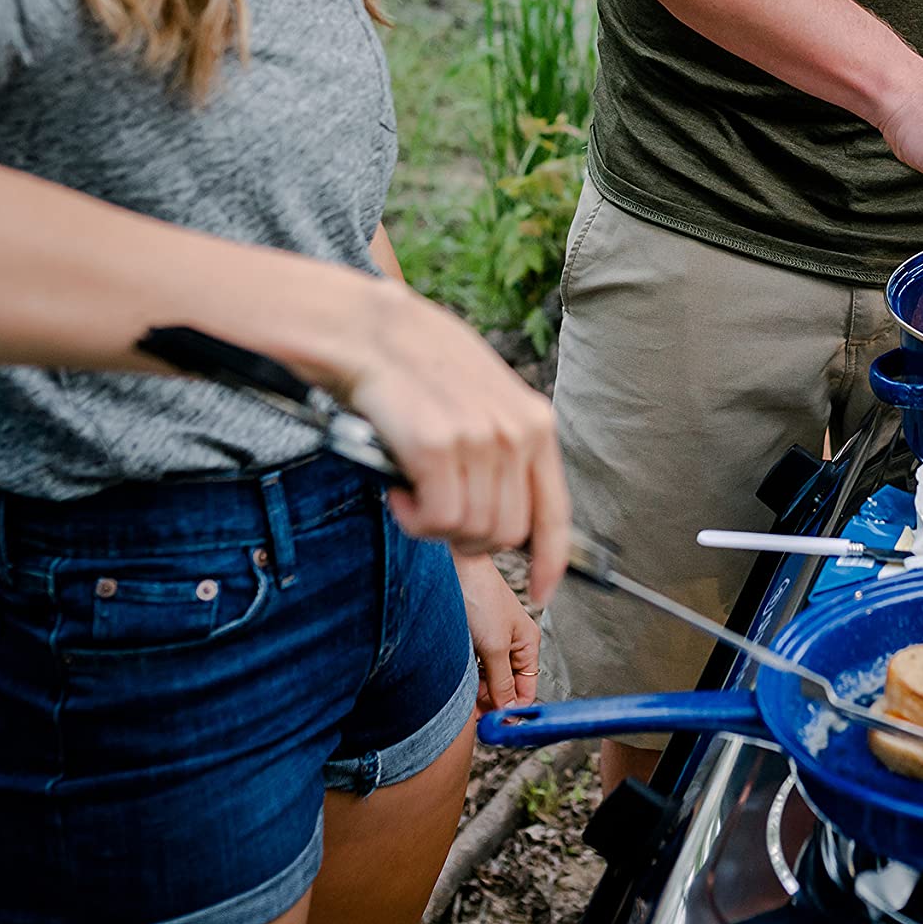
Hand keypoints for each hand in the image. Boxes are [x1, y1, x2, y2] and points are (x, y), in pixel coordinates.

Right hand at [332, 282, 570, 602]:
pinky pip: (437, 521)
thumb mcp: (483, 398)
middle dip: (469, 540)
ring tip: (413, 490)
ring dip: (435, 525)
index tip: (542, 592)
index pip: (554, 512)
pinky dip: (413, 518)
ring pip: (471, 532)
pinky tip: (398, 488)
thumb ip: (504, 449)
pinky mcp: (438, 447)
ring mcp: (480, 440)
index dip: (550, 562)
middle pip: (506, 534)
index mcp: (534, 422)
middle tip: (434, 512)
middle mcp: (516, 432)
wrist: (367, 331)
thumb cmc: (418, 365)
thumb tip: (510, 516)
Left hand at [455, 553, 540, 710]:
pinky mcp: (471, 639)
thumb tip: (509, 711)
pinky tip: (456, 677)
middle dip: (490, 701)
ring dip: (476, 689)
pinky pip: (472, 668)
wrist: (448, 569)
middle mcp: (512, 644)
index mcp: (527, 643)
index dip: (513, 709)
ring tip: (463, 691)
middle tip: (474, 714)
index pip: (527, 689)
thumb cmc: (479, 594)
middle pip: (505, 687)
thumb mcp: (494, 647)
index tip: (496, 726)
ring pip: (486, 679)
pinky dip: (466, 676)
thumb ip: (502, 682)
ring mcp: (491, 642)